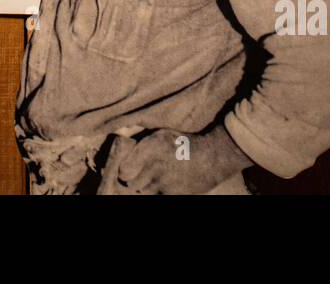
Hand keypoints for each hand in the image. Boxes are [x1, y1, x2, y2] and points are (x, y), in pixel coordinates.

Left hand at [97, 124, 252, 194]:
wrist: (212, 158)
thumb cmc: (183, 143)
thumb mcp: (161, 133)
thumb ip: (137, 132)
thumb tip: (117, 131)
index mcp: (150, 149)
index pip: (123, 171)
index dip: (124, 171)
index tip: (128, 169)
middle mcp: (154, 167)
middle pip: (131, 184)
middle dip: (133, 180)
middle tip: (139, 175)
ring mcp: (164, 184)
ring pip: (143, 192)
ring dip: (145, 188)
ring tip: (153, 179)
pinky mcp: (174, 195)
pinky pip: (157, 197)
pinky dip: (158, 193)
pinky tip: (164, 185)